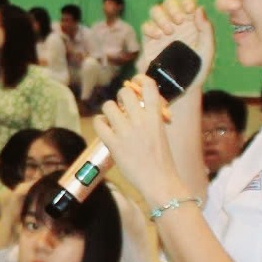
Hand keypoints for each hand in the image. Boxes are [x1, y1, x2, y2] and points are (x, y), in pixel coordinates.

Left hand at [93, 78, 185, 205]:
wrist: (159, 181)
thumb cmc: (162, 160)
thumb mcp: (161, 132)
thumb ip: (152, 117)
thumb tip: (142, 105)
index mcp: (155, 116)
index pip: (148, 85)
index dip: (140, 80)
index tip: (136, 83)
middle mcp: (140, 120)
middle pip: (124, 92)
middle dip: (122, 97)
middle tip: (123, 107)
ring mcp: (125, 132)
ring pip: (108, 106)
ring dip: (110, 110)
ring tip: (113, 119)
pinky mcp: (113, 144)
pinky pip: (99, 123)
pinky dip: (100, 123)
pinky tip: (104, 127)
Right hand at [137, 0, 212, 78]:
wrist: (179, 88)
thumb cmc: (197, 71)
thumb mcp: (207, 51)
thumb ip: (206, 29)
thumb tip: (199, 8)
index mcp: (192, 23)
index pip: (187, 1)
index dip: (187, 0)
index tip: (190, 10)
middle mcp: (176, 23)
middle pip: (169, 1)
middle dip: (173, 7)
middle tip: (179, 21)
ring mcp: (161, 30)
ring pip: (155, 10)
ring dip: (162, 16)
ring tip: (168, 32)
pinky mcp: (149, 40)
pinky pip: (145, 25)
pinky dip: (150, 27)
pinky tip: (158, 37)